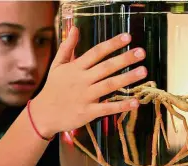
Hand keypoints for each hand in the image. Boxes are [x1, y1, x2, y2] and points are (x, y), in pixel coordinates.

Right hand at [32, 26, 146, 136]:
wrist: (44, 114)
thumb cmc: (53, 88)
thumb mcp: (57, 65)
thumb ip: (67, 47)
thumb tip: (75, 28)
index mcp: (75, 68)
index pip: (96, 52)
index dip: (112, 44)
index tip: (128, 37)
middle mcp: (81, 80)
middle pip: (105, 67)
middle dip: (124, 59)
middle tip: (141, 52)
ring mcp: (85, 97)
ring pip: (108, 85)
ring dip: (126, 78)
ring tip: (143, 71)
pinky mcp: (87, 112)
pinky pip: (107, 108)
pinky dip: (121, 106)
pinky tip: (135, 102)